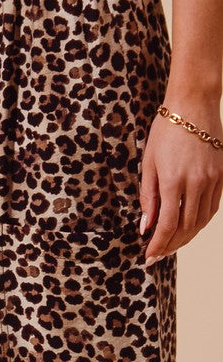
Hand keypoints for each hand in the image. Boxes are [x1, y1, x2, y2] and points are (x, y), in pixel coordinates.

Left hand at [139, 97, 222, 265]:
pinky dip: (200, 222)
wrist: (194, 104)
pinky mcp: (222, 175)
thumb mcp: (148, 163)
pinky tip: (188, 228)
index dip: (158, 245)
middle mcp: (196, 183)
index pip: (167, 225)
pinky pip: (212, 208)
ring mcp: (212, 180)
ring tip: (171, 245)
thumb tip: (146, 227)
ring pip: (201, 221)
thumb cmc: (165, 131)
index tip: (148, 257)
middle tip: (157, 255)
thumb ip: (148, 197)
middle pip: (186, 228)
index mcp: (173, 180)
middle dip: (170, 245)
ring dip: (186, 238)